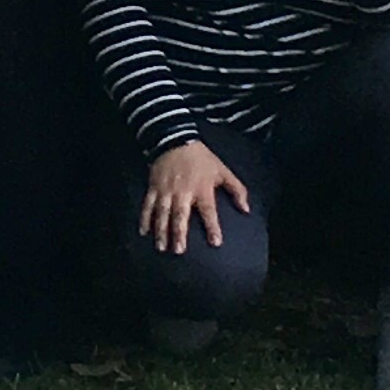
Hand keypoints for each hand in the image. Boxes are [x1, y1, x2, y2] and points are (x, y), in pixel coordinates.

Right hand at [140, 141, 251, 256]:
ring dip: (161, 231)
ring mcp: (166, 190)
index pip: (209, 211)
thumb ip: (236, 190)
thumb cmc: (201, 158)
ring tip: (162, 247)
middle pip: (181, 215)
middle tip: (179, 250)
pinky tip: (144, 232)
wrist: (175, 138)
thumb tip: (246, 210)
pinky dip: (145, 218)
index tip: (215, 243)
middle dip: (179, 233)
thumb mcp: (222, 170)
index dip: (213, 226)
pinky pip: (148, 205)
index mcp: (202, 188)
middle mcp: (183, 191)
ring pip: (163, 213)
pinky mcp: (154, 187)